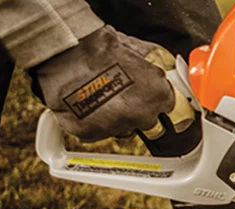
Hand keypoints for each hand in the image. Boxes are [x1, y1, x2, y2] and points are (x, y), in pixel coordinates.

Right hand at [30, 25, 193, 141]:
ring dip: (118, 118)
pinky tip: (87, 104)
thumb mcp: (139, 49)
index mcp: (159, 95)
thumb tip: (166, 67)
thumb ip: (157, 64)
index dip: (158, 100)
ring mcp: (117, 127)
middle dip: (140, 111)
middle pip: (149, 122)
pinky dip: (94, 122)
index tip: (150, 96)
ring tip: (102, 96)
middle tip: (123, 94)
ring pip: (124, 129)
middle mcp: (142, 116)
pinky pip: (99, 132)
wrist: (64, 54)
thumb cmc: (99, 48)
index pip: (169, 107)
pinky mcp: (92, 134)